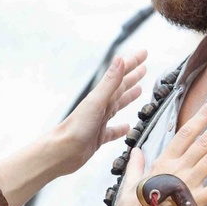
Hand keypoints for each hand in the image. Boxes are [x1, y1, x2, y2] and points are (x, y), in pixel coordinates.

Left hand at [51, 49, 147, 176]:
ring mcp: (100, 121)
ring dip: (129, 97)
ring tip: (139, 90)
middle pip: (121, 87)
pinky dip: (121, 128)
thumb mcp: (96, 101)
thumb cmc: (76, 127)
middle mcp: (101, 106)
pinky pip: (113, 131)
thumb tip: (120, 59)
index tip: (144, 53)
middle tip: (144, 68)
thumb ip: (109, 82)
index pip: (121, 75)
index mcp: (101, 96)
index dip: (132, 63)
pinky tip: (127, 127)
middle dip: (133, 76)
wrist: (62, 151)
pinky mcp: (98, 137)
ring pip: (118, 105)